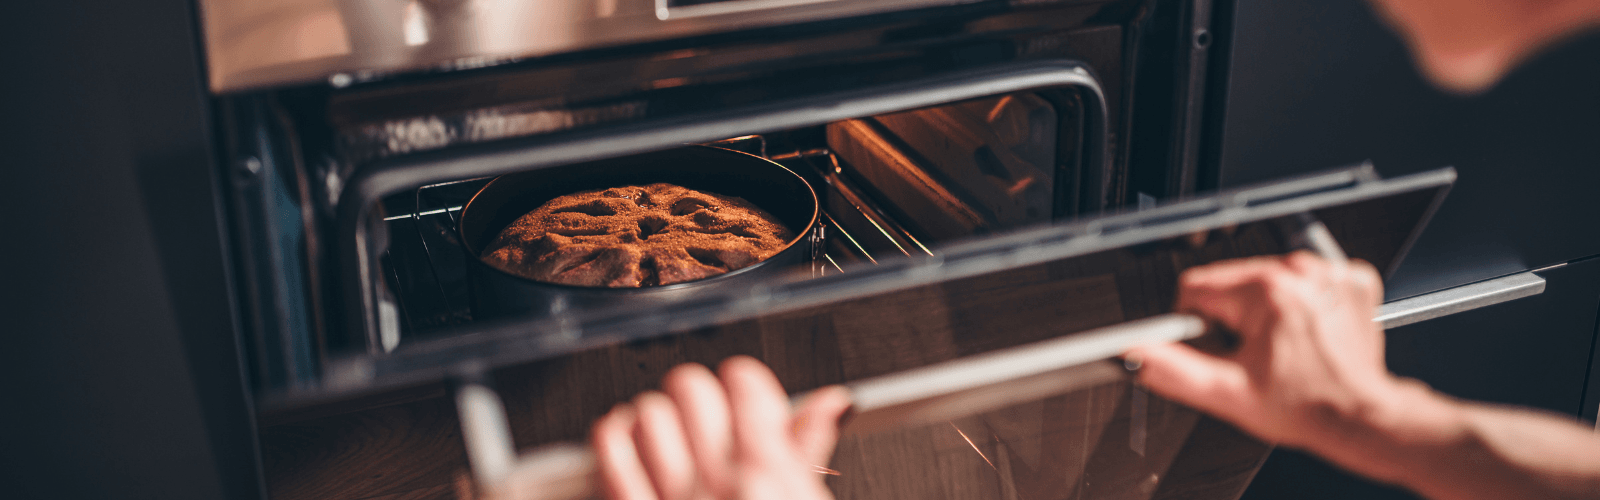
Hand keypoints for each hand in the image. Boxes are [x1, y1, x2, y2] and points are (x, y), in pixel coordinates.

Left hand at [591, 356, 851, 499]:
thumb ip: (807, 454)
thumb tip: (828, 405)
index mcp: (772, 476)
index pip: (745, 384)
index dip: (743, 382)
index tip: (742, 391)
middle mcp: (721, 484)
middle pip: (693, 390)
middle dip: (697, 393)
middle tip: (704, 411)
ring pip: (648, 415)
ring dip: (654, 414)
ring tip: (664, 427)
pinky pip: (612, 454)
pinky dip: (614, 435)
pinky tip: (622, 436)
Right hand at [1125, 251, 1406, 451]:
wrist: (1359, 419)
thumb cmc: (1305, 407)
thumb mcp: (1227, 393)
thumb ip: (1173, 369)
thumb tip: (1137, 352)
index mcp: (1265, 292)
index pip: (1196, 288)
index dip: (1199, 324)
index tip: (1223, 347)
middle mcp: (1298, 273)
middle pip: (1231, 281)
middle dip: (1233, 317)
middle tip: (1255, 354)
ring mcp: (1328, 274)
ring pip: (1265, 278)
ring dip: (1266, 309)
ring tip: (1283, 346)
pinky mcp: (1350, 280)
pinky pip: (1305, 280)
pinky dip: (1302, 303)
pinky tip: (1307, 332)